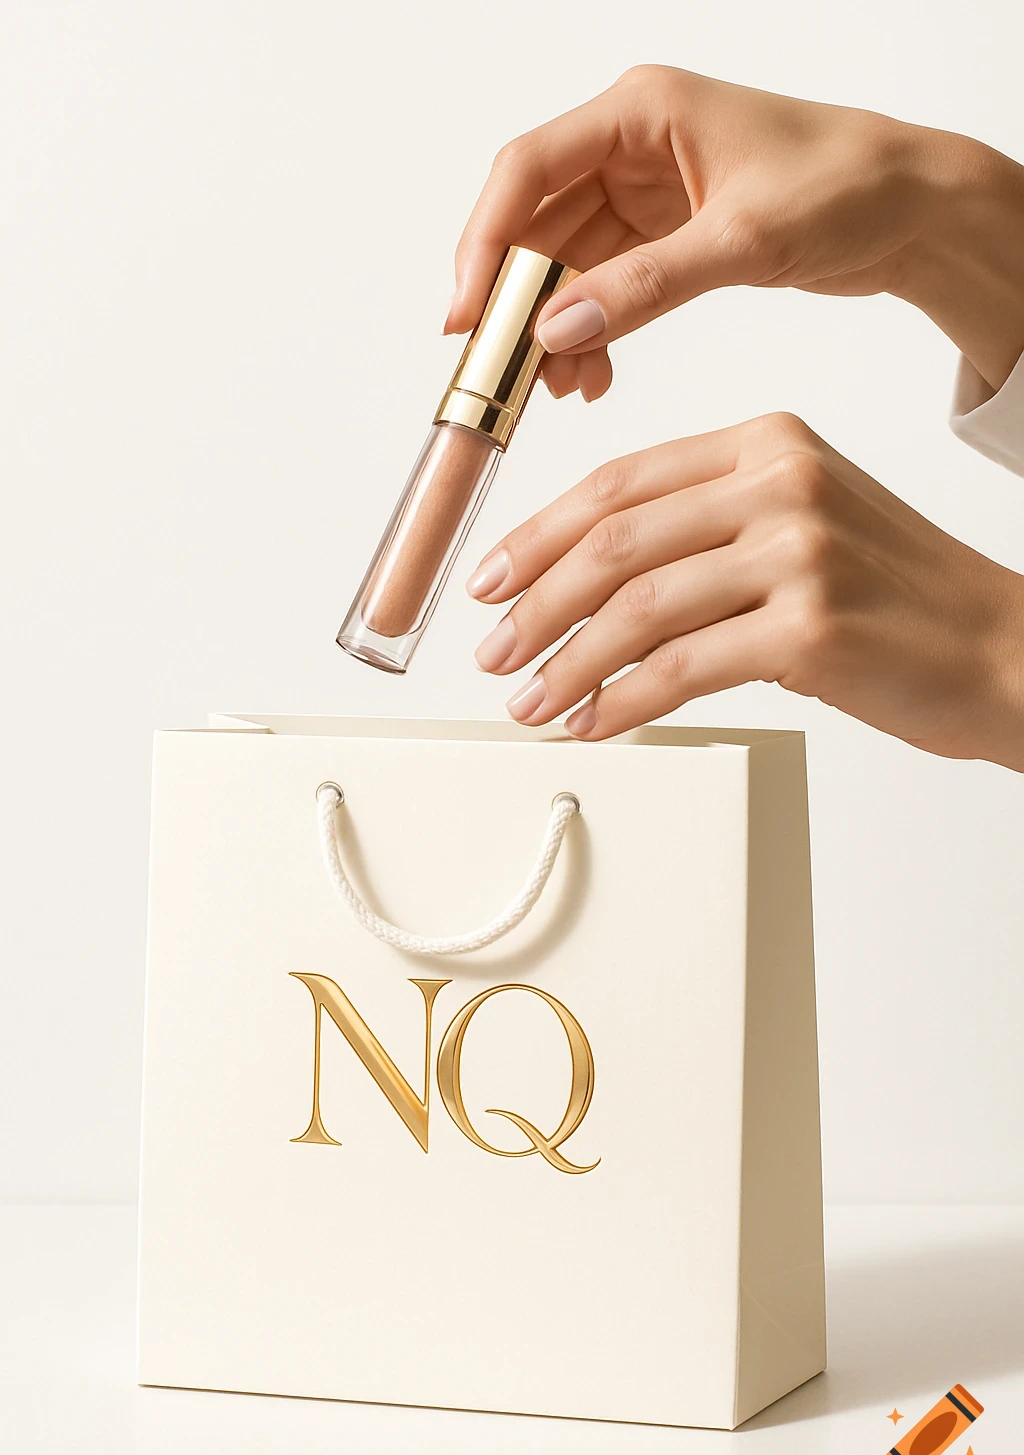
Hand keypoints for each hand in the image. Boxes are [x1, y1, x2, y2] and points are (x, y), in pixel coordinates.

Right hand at [448, 67, 1023, 399]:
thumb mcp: (740, 240)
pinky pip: (601, 287)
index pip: (528, 169)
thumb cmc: (843, 188)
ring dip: (554, 327)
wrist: (911, 210)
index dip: (485, 242)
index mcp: (640, 112)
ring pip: (565, 264)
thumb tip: (556, 329)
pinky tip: (593, 375)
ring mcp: (643, 192)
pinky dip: (591, 331)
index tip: (466, 314)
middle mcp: (630, 146)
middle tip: (504, 370)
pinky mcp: (662, 235)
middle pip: (536, 223)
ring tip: (560, 387)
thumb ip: (644, 287)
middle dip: (516, 301)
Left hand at [467, 413, 1023, 770]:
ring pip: (635, 610)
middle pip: (614, 542)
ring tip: (531, 702)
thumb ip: (706, 530)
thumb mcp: (804, 524)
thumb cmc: (897, 599)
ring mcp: (797, 552)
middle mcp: (780, 484)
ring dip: (565, 665)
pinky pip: (678, 670)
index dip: (538, 536)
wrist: (1001, 650)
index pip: (619, 481)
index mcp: (767, 443)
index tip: (492, 579)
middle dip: (534, 606)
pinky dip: (620, 703)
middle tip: (494, 651)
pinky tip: (593, 723)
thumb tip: (590, 585)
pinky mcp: (809, 628)